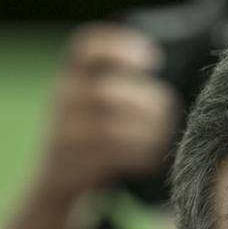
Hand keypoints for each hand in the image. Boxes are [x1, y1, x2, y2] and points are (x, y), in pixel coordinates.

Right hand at [36, 23, 178, 203]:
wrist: (59, 181)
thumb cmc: (95, 136)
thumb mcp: (98, 102)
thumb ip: (122, 85)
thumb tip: (169, 87)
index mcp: (73, 76)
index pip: (86, 49)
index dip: (119, 47)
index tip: (152, 58)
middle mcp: (63, 99)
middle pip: (103, 93)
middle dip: (144, 101)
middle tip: (167, 108)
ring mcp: (63, 134)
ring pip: (107, 129)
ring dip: (145, 131)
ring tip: (163, 134)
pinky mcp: (70, 165)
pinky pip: (108, 158)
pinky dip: (137, 156)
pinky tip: (151, 158)